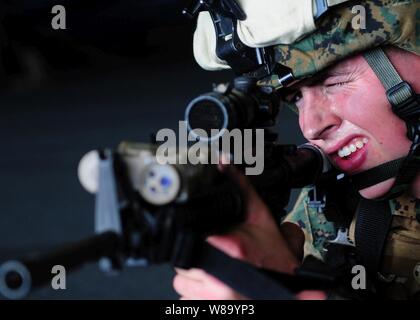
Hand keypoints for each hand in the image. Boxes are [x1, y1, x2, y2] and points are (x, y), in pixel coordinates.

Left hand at [173, 162, 306, 299]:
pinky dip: (196, 294)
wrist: (288, 297)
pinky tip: (215, 286)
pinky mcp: (204, 308)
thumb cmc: (278, 265)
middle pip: (181, 260)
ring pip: (180, 281)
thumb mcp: (262, 220)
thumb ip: (243, 189)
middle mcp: (215, 273)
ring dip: (193, 277)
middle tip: (215, 256)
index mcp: (228, 246)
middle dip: (195, 257)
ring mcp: (209, 295)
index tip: (206, 239)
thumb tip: (225, 163)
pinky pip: (185, 298)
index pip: (187, 236)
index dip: (195, 236)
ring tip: (215, 272)